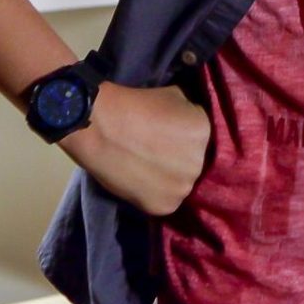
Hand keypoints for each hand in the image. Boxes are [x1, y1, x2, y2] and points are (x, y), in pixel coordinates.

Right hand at [57, 82, 212, 216]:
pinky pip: (165, 200)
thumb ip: (187, 115)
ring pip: (180, 183)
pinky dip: (154, 193)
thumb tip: (187, 124)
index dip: (182, 136)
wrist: (99, 127)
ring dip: (167, 177)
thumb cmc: (134, 104)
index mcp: (204, 132)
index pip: (200, 137)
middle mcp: (199, 162)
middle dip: (177, 157)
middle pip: (193, 162)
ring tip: (144, 167)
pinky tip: (139, 181)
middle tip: (154, 152)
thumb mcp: (174, 97)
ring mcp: (183, 187)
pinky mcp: (166, 206)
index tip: (165, 134)